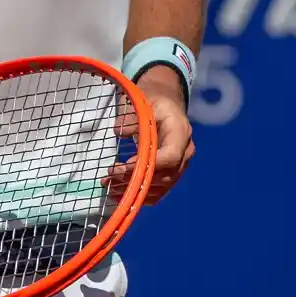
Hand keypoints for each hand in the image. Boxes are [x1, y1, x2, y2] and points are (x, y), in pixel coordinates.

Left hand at [107, 65, 194, 204]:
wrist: (167, 105)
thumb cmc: (154, 101)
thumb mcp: (143, 100)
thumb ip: (132, 115)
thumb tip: (119, 131)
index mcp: (180, 132)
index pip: (170, 156)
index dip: (148, 166)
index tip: (124, 166)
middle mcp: (185, 152)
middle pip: (164, 175)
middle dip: (136, 180)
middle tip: (110, 177)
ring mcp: (181, 165)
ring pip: (161, 187)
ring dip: (135, 191)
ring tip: (110, 187)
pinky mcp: (172, 173)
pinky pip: (160, 191)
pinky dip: (141, 196)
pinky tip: (120, 193)